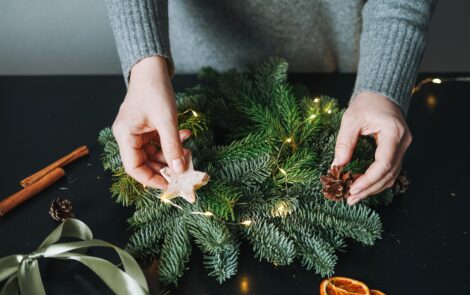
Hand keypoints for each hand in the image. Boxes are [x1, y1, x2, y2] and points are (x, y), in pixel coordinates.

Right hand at [112, 56, 188, 189]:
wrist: (152, 68)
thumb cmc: (155, 90)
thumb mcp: (166, 120)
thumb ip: (172, 146)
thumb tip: (179, 169)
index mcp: (125, 136)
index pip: (134, 168)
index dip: (151, 179)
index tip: (170, 184)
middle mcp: (128, 136)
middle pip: (145, 163)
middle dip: (165, 167)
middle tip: (185, 169)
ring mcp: (137, 132)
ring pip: (154, 154)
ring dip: (171, 155)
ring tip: (188, 151)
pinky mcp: (146, 128)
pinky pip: (158, 143)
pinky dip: (171, 143)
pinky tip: (185, 136)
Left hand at [332, 92, 411, 204]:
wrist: (380, 94)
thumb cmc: (366, 103)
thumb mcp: (350, 120)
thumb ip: (344, 143)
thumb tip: (336, 166)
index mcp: (393, 133)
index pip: (384, 163)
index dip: (369, 179)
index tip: (353, 189)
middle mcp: (403, 142)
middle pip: (389, 174)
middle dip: (369, 189)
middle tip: (350, 199)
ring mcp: (402, 148)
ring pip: (391, 176)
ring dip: (373, 188)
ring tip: (354, 197)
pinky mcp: (397, 151)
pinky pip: (389, 171)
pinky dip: (376, 181)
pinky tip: (363, 188)